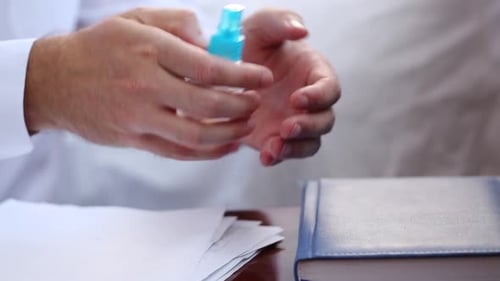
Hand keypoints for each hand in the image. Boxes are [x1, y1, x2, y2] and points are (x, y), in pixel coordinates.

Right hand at [24, 8, 272, 159]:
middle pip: (207, 104)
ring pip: (195, 136)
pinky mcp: (133, 139)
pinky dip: (206, 153)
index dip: (243, 76)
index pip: (209, 68)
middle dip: (241, 105)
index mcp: (150, 50)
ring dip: (229, 133)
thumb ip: (179, 24)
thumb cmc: (100, 46)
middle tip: (257, 102)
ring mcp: (138, 116)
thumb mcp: (137, 18)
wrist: (54, 80)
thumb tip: (214, 44)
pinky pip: (177, 152)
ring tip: (246, 125)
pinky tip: (224, 146)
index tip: (262, 78)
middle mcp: (145, 85)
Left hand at [241, 9, 340, 165]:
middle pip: (324, 121)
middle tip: (286, 127)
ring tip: (273, 148)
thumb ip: (280, 22)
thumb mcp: (260, 26)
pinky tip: (264, 157)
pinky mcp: (276, 138)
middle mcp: (308, 101)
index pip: (330, 88)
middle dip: (309, 126)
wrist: (224, 71)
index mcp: (313, 73)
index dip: (319, 96)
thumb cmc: (250, 43)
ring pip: (310, 142)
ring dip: (295, 147)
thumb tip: (301, 30)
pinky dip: (278, 157)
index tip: (297, 98)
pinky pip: (285, 152)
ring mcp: (294, 121)